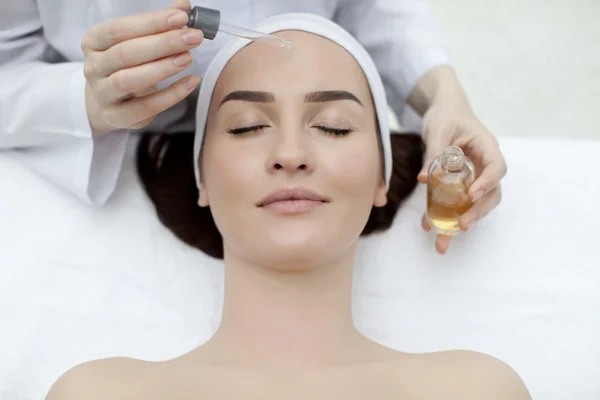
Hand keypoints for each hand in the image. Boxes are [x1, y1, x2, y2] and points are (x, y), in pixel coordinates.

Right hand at [81, 0, 201, 135]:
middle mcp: (94, 67)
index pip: (121, 29)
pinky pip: (145, 106)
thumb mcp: (136, 41)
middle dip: (163, 43)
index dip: (152, 22)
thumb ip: (158, 25)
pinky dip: (171, 95)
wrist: (107, 101)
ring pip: (129, 80)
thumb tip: (184, 6)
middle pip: (126, 53)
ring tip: (189, 58)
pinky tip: (191, 81)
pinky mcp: (117, 116)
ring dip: (162, 68)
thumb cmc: (127, 65)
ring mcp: (103, 94)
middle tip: (193, 37)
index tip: (182, 17)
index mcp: (94, 41)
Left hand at [418, 102, 506, 253]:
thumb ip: (434, 154)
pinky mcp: (461, 183)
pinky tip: (428, 226)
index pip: (497, 168)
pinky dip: (444, 215)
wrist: (444, 110)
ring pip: (475, 204)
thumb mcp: (438, 130)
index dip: (487, 184)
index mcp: (486, 147)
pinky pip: (457, 202)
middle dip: (478, 213)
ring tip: (443, 242)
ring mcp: (475, 176)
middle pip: (491, 193)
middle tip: (462, 227)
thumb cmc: (446, 115)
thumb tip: (423, 180)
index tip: (471, 196)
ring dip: (460, 223)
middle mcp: (484, 165)